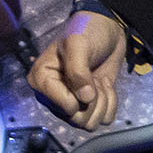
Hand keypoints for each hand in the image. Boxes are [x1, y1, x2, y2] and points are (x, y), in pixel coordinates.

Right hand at [27, 11, 125, 129]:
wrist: (107, 29)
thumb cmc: (86, 31)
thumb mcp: (78, 44)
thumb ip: (77, 70)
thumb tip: (85, 99)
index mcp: (42, 81)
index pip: (64, 107)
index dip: (81, 97)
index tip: (87, 76)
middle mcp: (53, 96)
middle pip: (77, 120)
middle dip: (94, 100)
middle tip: (96, 79)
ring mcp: (72, 102)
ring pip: (91, 123)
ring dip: (103, 102)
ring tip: (100, 81)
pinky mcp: (90, 103)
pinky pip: (105, 118)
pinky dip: (111, 103)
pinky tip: (105, 85)